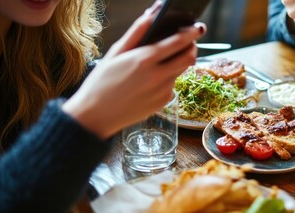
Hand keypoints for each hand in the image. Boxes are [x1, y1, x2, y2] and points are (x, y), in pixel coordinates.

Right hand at [63, 3, 205, 138]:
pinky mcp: (164, 103)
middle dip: (192, 48)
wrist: (96, 115)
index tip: (197, 27)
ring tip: (160, 63)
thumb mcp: (115, 52)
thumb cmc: (102, 82)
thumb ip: (136, 32)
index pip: (178, 42)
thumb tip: (151, 15)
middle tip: (188, 43)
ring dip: (177, 64)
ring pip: (180, 71)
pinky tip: (150, 82)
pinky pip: (172, 86)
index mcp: (145, 59)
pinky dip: (167, 79)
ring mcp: (163, 91)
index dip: (191, 33)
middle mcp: (158, 75)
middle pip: (188, 58)